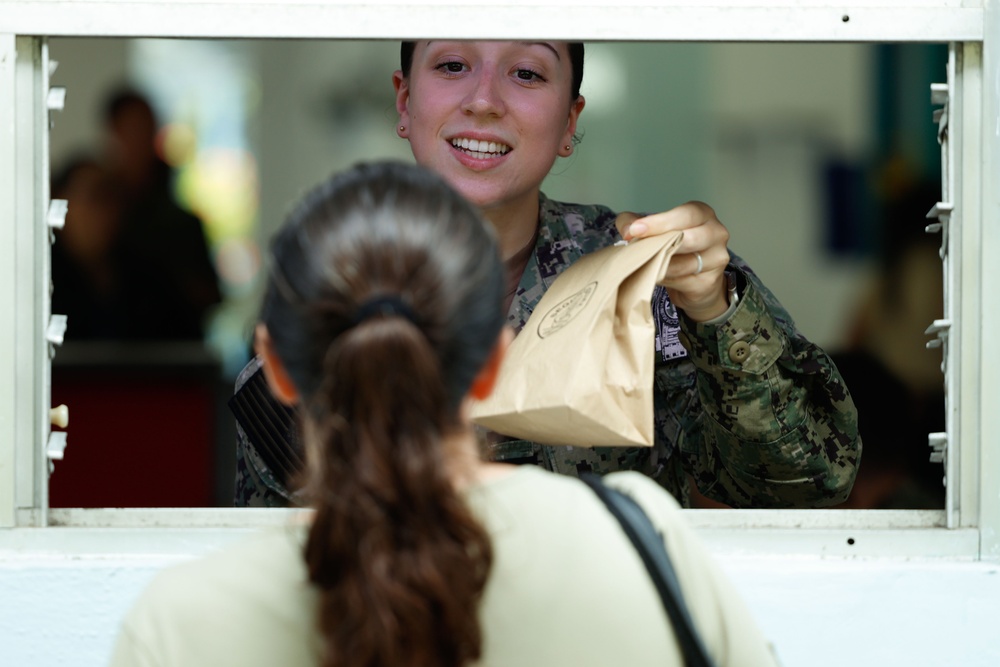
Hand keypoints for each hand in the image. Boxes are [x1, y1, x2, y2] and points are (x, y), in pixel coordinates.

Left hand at [616, 201, 730, 321]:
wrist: (698, 281)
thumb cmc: (676, 248)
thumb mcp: (656, 229)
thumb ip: (635, 222)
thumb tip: (627, 229)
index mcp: (703, 214)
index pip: (685, 215)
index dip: (660, 222)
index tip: (636, 229)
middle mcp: (715, 233)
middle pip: (689, 238)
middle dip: (659, 242)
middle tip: (635, 247)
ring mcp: (716, 258)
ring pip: (683, 263)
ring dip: (658, 264)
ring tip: (640, 263)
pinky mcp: (709, 281)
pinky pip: (682, 280)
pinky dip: (664, 278)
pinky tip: (652, 276)